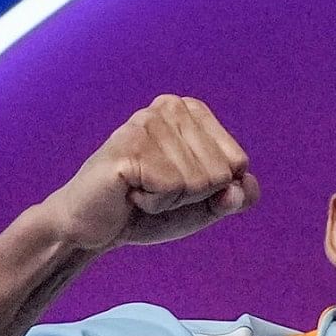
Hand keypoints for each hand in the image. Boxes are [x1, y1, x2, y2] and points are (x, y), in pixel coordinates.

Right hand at [41, 96, 256, 255]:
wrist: (95, 228)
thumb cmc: (149, 209)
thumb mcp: (206, 205)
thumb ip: (237, 196)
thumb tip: (241, 186)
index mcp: (192, 112)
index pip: (238, 163)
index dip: (213, 190)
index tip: (178, 185)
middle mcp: (169, 107)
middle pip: (220, 172)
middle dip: (192, 196)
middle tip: (155, 189)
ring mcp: (147, 123)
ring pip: (198, 181)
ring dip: (170, 200)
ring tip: (141, 190)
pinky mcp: (128, 147)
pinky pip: (171, 188)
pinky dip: (154, 203)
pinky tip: (130, 192)